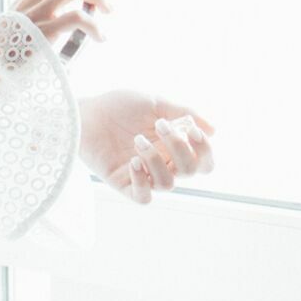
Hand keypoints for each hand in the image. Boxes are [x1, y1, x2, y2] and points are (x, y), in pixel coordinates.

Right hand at [8, 0, 110, 42]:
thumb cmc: (4, 62)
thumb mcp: (16, 35)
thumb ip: (34, 23)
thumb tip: (60, 18)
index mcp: (20, 3)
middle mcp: (27, 4)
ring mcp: (35, 17)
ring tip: (108, 10)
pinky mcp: (43, 34)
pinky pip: (76, 17)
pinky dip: (95, 25)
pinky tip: (100, 37)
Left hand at [77, 90, 215, 204]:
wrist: (86, 111)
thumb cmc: (119, 106)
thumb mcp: (155, 103)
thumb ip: (184, 113)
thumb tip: (214, 130)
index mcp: (173, 146)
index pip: (202, 161)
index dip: (204, 150)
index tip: (191, 129)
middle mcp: (162, 163)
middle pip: (190, 172)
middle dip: (180, 148)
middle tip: (160, 126)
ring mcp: (143, 174)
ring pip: (168, 185)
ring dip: (157, 161)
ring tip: (137, 140)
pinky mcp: (123, 184)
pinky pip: (143, 197)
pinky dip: (143, 182)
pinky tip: (133, 161)